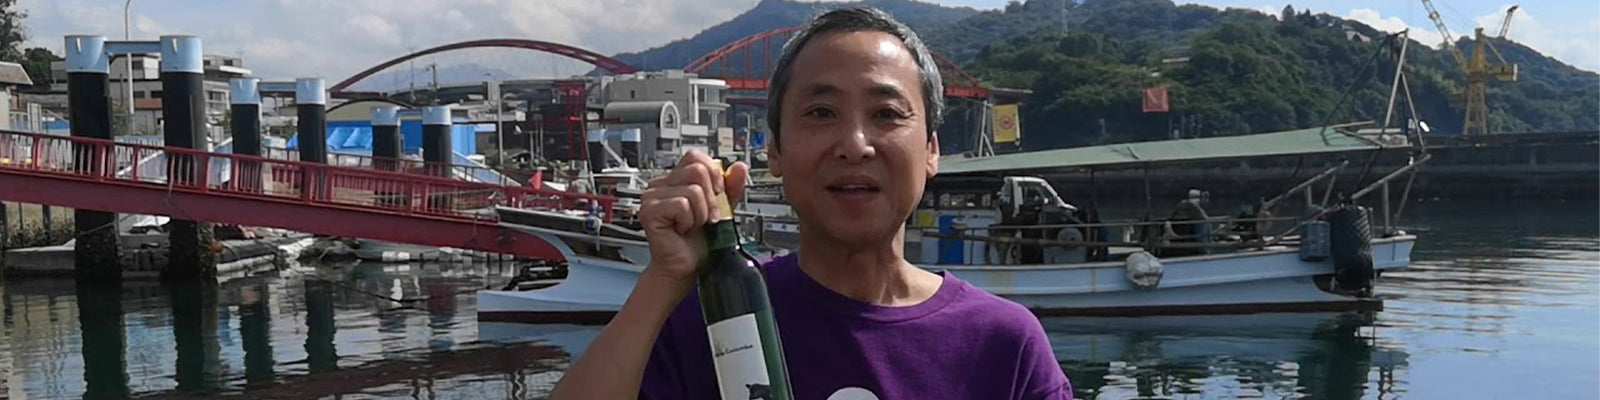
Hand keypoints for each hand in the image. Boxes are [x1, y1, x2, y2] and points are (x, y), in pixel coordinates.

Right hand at [638, 150, 748, 286]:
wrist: (686, 266)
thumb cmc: (699, 241)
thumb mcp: (721, 209)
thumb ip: (730, 188)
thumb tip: (739, 167)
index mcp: (676, 179)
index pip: (696, 157)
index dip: (713, 174)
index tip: (717, 195)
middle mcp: (661, 184)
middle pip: (697, 170)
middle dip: (711, 198)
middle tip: (706, 217)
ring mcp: (652, 196)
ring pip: (693, 190)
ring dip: (700, 213)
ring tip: (692, 225)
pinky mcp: (649, 211)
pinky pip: (681, 205)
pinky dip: (689, 220)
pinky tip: (681, 230)